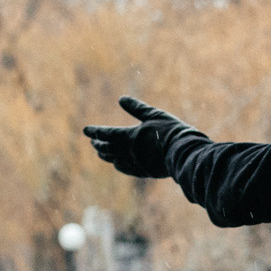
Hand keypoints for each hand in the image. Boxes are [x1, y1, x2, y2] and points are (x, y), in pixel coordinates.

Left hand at [83, 96, 201, 178]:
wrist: (184, 154)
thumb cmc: (170, 131)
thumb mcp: (154, 115)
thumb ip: (137, 108)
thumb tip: (121, 98)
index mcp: (130, 136)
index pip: (107, 134)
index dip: (95, 131)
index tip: (85, 130)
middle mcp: (129, 152)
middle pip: (108, 149)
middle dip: (99, 144)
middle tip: (93, 142)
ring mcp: (136, 164)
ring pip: (115, 161)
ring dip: (106, 156)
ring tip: (101, 154)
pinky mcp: (145, 172)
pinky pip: (127, 170)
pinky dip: (119, 166)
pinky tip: (117, 165)